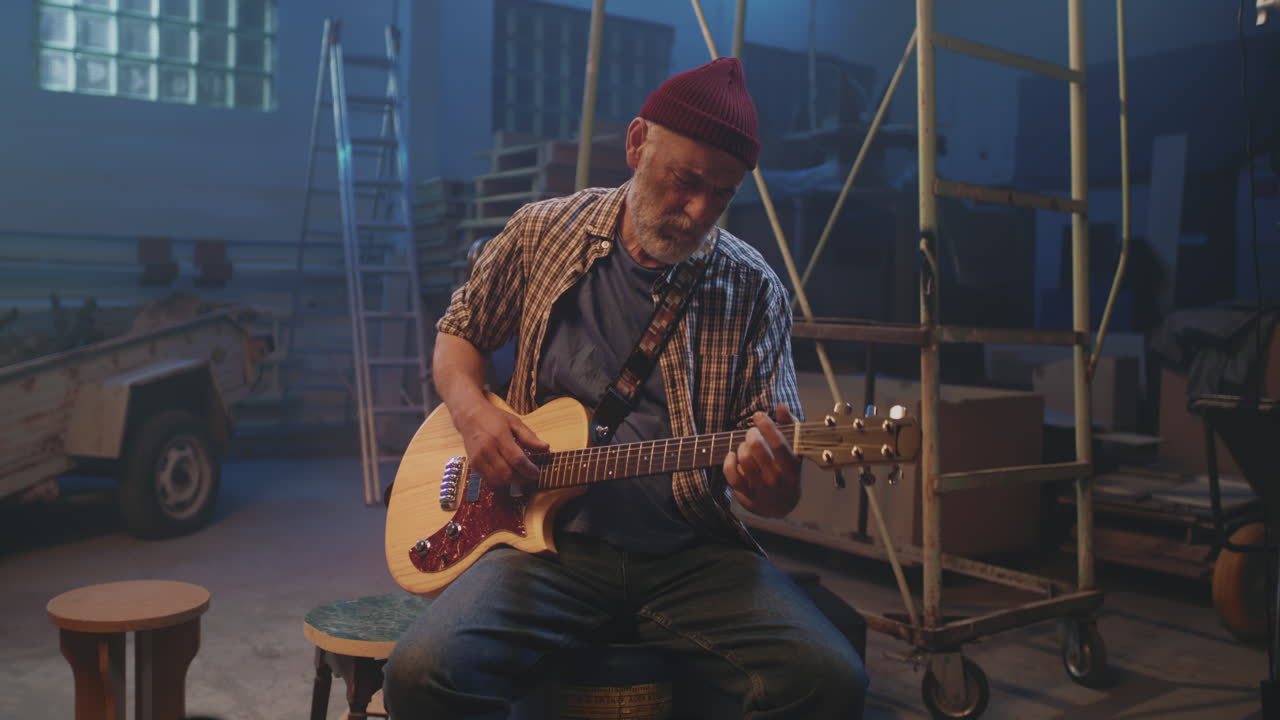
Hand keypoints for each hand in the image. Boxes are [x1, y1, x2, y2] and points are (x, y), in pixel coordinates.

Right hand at [454, 401, 548, 486]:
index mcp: (499, 437)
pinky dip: (500, 481)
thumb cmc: (494, 418)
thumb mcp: (514, 422)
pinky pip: (489, 480)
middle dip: (521, 478)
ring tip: (519, 474)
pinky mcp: (473, 465)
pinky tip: (506, 473)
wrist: (470, 416)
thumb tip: (545, 448)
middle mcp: (487, 449)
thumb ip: (530, 437)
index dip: (529, 470)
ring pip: (498, 480)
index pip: (516, 460)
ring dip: (511, 481)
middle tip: (529, 474)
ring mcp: (478, 458)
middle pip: (507, 474)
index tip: (537, 473)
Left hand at [723, 403, 801, 517]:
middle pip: (758, 449)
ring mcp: (761, 487)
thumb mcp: (794, 449)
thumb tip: (781, 406)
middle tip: (751, 432)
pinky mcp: (746, 494)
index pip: (779, 443)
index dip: (767, 426)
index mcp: (791, 466)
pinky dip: (729, 462)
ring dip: (741, 447)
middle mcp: (777, 478)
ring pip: (744, 460)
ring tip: (744, 445)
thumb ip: (790, 425)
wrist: (782, 505)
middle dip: (751, 434)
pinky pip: (732, 475)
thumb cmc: (787, 469)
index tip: (758, 415)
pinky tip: (732, 455)